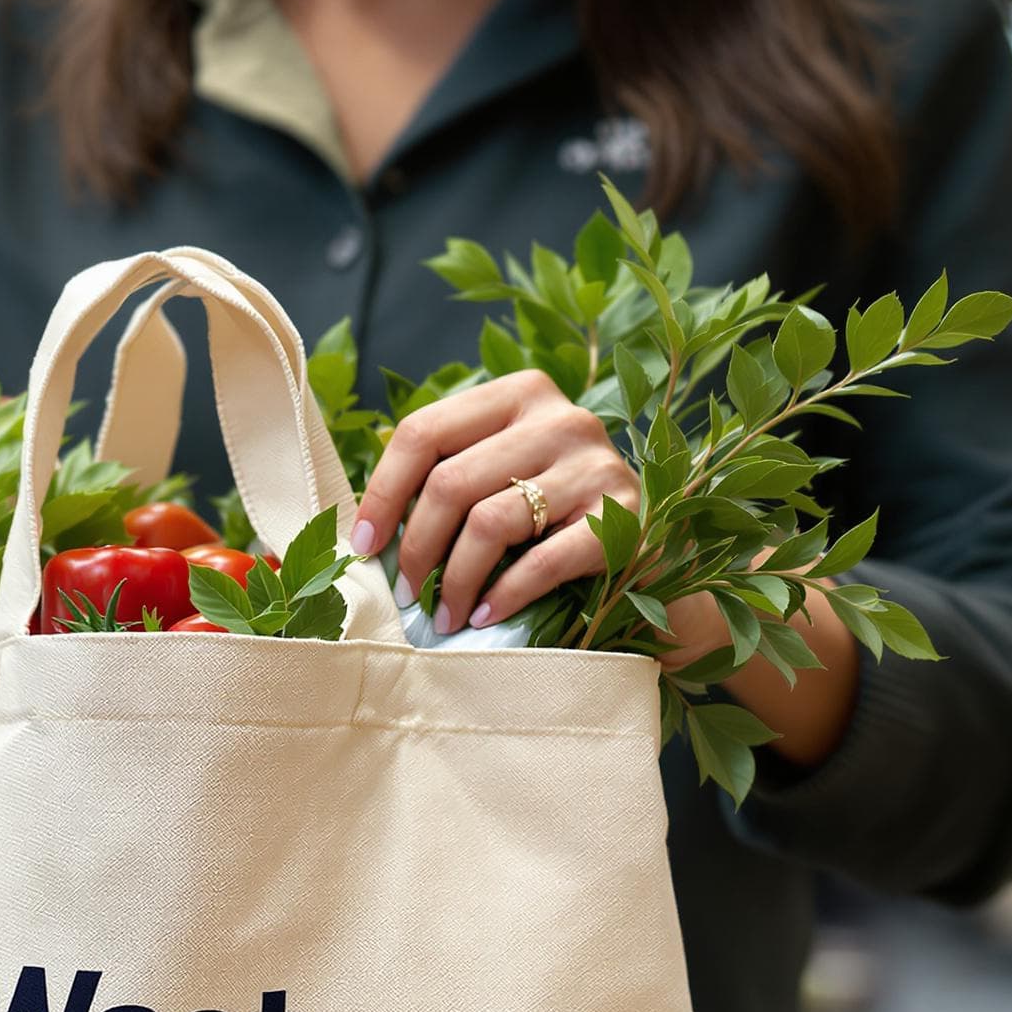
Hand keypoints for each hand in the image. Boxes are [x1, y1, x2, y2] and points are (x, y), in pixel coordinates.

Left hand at [350, 370, 638, 634]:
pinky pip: (541, 561)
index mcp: (518, 395)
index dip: (382, 492)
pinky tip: (484, 615)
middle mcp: (560, 417)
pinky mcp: (621, 516)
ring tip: (444, 616)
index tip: (363, 544)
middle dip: (416, 549)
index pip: (423, 430)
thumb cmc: (555, 515)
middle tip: (407, 594)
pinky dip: (504, 594)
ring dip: (455, 582)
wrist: (648, 548)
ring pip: (489, 522)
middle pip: (450, 482)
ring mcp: (595, 463)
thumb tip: (365, 526)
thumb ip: (449, 476)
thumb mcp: (502, 475)